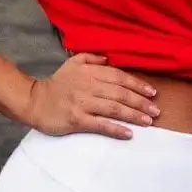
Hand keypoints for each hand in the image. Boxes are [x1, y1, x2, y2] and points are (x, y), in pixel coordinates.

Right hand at [22, 53, 159, 139]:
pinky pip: (100, 125)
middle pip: (120, 93)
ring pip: (113, 108)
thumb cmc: (57, 83)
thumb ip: (93, 58)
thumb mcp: (73, 63)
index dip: (138, 84)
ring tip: (148, 121)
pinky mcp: (76, 119)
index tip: (153, 92)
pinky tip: (129, 133)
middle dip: (141, 102)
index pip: (119, 77)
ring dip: (133, 115)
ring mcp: (82, 103)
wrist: (34, 101)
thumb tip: (110, 58)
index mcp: (90, 72)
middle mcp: (88, 86)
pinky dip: (116, 129)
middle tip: (156, 110)